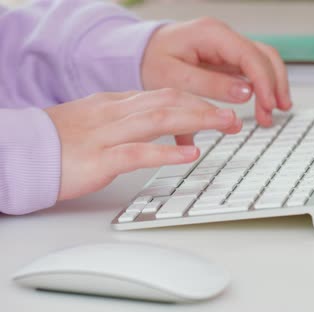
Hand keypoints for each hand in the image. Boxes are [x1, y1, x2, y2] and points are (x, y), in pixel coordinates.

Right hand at [45, 89, 240, 200]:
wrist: (20, 152)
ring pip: (159, 120)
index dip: (196, 101)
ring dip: (197, 121)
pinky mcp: (98, 159)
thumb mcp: (97, 122)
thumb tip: (159, 120)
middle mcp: (115, 114)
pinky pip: (137, 153)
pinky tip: (190, 154)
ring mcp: (107, 135)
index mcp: (115, 105)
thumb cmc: (58, 141)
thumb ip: (127, 120)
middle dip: (205, 109)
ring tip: (225, 126)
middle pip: (168, 103)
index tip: (219, 108)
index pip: (163, 95)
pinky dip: (166, 152)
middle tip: (234, 117)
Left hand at [141, 17, 291, 133]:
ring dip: (272, 87)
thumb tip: (246, 93)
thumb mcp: (174, 77)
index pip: (250, 55)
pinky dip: (262, 88)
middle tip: (272, 113)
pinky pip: (253, 71)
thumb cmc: (151, 60)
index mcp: (211, 34)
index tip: (268, 104)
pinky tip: (264, 104)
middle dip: (273, 86)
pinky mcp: (228, 59)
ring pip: (263, 62)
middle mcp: (224, 37)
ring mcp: (228, 47)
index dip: (264, 81)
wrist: (139, 53)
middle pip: (264, 56)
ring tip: (272, 112)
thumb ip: (211, 85)